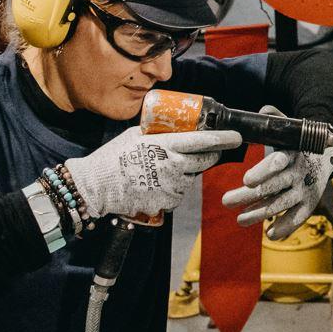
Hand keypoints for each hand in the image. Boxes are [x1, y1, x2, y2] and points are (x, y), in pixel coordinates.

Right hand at [64, 125, 242, 218]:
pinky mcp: (166, 202)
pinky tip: (154, 184)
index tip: (236, 137)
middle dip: (210, 155)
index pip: (202, 141)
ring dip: (183, 173)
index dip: (223, 139)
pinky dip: (171, 189)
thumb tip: (176, 129)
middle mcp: (172, 165)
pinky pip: (177, 193)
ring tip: (160, 170)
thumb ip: (159, 135)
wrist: (96, 186)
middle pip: (204, 160)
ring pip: (189, 177)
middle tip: (210, 151)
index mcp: (166, 145)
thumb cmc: (114, 157)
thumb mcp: (136, 136)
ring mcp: (170, 186)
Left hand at [220, 106, 332, 239]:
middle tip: (226, 201)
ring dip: (259, 213)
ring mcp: (305, 189)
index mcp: (292, 152)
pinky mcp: (310, 203)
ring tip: (240, 220)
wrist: (329, 154)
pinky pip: (298, 218)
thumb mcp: (291, 128)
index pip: (278, 161)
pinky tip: (270, 234)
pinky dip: (285, 227)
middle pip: (273, 186)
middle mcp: (300, 172)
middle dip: (248, 196)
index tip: (246, 180)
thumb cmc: (299, 142)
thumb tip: (263, 111)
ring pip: (281, 204)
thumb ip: (276, 118)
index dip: (263, 171)